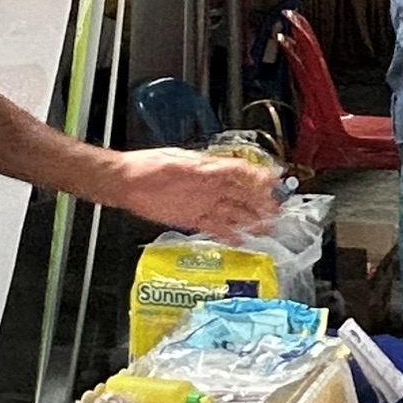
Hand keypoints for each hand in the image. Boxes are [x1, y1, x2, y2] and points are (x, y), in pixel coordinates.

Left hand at [117, 149, 279, 236]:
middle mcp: (210, 186)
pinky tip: (242, 240)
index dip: (259, 178)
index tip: (275, 184)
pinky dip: (229, 234)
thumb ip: (206, 170)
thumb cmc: (149, 166)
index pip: (241, 172)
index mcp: (209, 168)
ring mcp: (202, 204)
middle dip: (261, 203)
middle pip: (242, 195)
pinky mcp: (192, 219)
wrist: (125, 183)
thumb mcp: (179, 163)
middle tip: (277, 212)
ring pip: (233, 213)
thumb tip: (230, 170)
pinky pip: (215, 227)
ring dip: (250, 220)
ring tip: (267, 228)